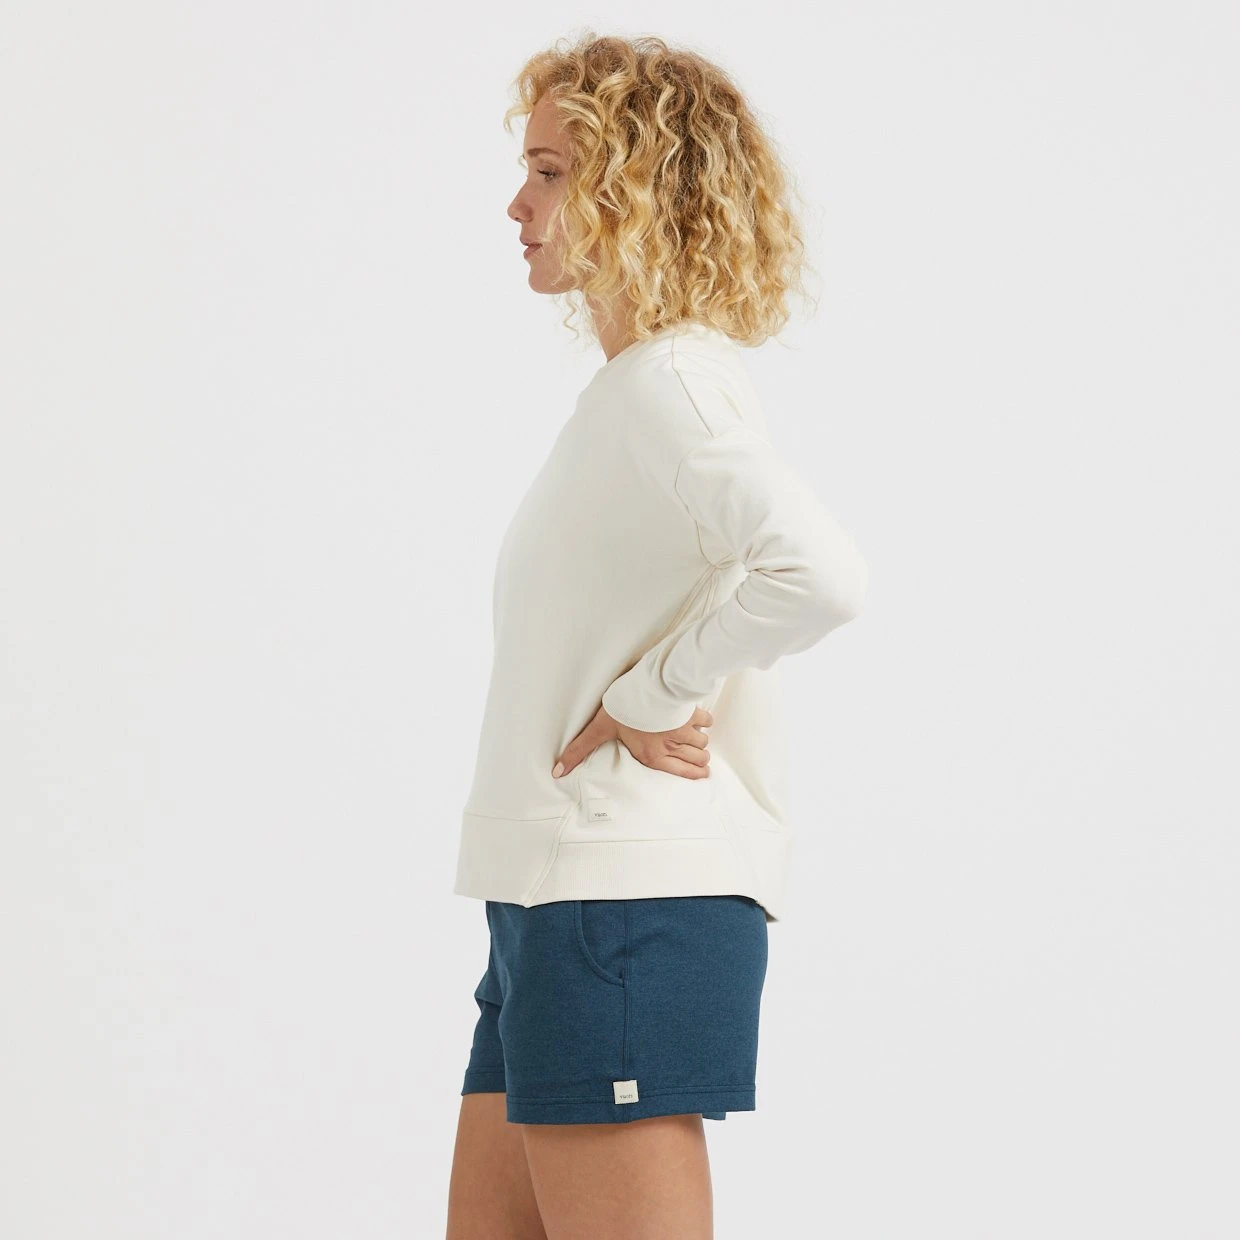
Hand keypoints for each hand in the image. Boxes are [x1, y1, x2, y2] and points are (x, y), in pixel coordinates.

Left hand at [552, 704, 713, 780]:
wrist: (648, 686)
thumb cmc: (624, 709)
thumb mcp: (598, 729)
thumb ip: (581, 750)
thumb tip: (558, 771)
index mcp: (652, 755)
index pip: (681, 772)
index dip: (694, 775)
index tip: (701, 774)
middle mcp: (672, 745)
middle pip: (697, 759)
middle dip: (699, 760)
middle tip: (699, 759)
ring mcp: (685, 729)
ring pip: (702, 742)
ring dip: (701, 742)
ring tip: (696, 740)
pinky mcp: (692, 712)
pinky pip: (706, 721)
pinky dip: (705, 722)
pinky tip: (700, 719)